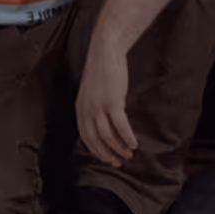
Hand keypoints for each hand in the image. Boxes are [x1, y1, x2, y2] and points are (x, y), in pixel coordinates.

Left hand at [74, 46, 137, 167]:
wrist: (105, 51)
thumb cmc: (102, 70)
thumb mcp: (92, 92)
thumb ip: (94, 107)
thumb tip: (105, 124)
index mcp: (80, 108)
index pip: (85, 136)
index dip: (96, 150)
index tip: (106, 158)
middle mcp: (86, 110)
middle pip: (95, 140)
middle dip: (106, 154)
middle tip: (118, 162)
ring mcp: (98, 107)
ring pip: (107, 136)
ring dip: (118, 148)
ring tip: (128, 154)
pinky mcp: (112, 102)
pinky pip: (120, 126)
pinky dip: (127, 137)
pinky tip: (134, 143)